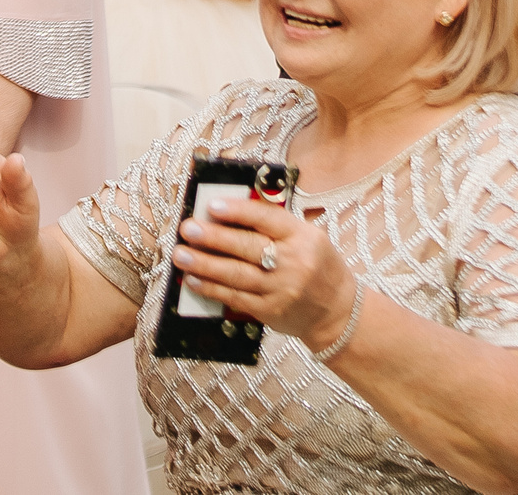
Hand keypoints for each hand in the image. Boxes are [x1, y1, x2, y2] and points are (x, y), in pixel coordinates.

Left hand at [170, 194, 358, 350]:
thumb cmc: (318, 266)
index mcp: (303, 236)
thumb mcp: (308, 237)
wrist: (336, 310)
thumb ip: (276, 226)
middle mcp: (294, 262)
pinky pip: (236, 298)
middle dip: (213, 237)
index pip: (267, 219)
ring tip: (181, 255)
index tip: (212, 206)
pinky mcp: (270, 311)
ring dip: (205, 264)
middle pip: (247, 247)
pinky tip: (194, 280)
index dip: (238, 211)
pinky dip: (212, 289)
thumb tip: (231, 212)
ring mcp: (282, 289)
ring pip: (237, 275)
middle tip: (188, 229)